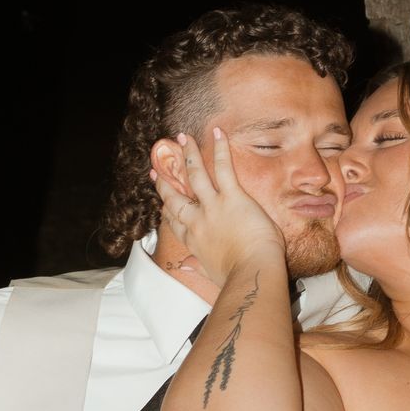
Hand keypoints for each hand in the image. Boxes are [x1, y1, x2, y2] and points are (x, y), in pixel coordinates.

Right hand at [151, 128, 285, 287]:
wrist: (251, 272)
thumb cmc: (236, 278)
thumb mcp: (212, 275)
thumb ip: (198, 268)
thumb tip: (185, 267)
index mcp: (193, 241)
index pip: (174, 220)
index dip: (165, 207)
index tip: (161, 199)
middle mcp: (197, 221)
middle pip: (176, 196)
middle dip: (166, 180)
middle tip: (158, 167)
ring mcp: (212, 207)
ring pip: (195, 175)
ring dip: (188, 155)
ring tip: (182, 138)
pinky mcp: (232, 197)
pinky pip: (224, 169)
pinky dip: (221, 149)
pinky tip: (217, 132)